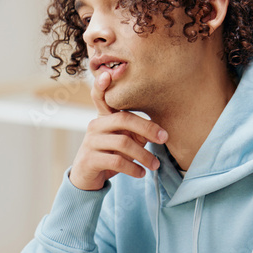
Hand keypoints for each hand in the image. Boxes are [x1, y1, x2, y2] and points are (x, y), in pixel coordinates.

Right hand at [68, 70, 167, 190]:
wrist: (87, 178)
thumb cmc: (109, 155)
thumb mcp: (123, 141)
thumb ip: (136, 133)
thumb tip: (158, 132)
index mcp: (103, 118)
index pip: (100, 97)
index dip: (102, 85)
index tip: (108, 73)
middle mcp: (94, 126)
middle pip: (123, 119)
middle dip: (147, 128)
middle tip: (164, 138)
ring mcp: (90, 142)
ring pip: (122, 143)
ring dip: (144, 155)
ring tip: (155, 165)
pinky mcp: (90, 160)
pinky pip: (116, 162)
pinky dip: (133, 168)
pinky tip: (141, 173)